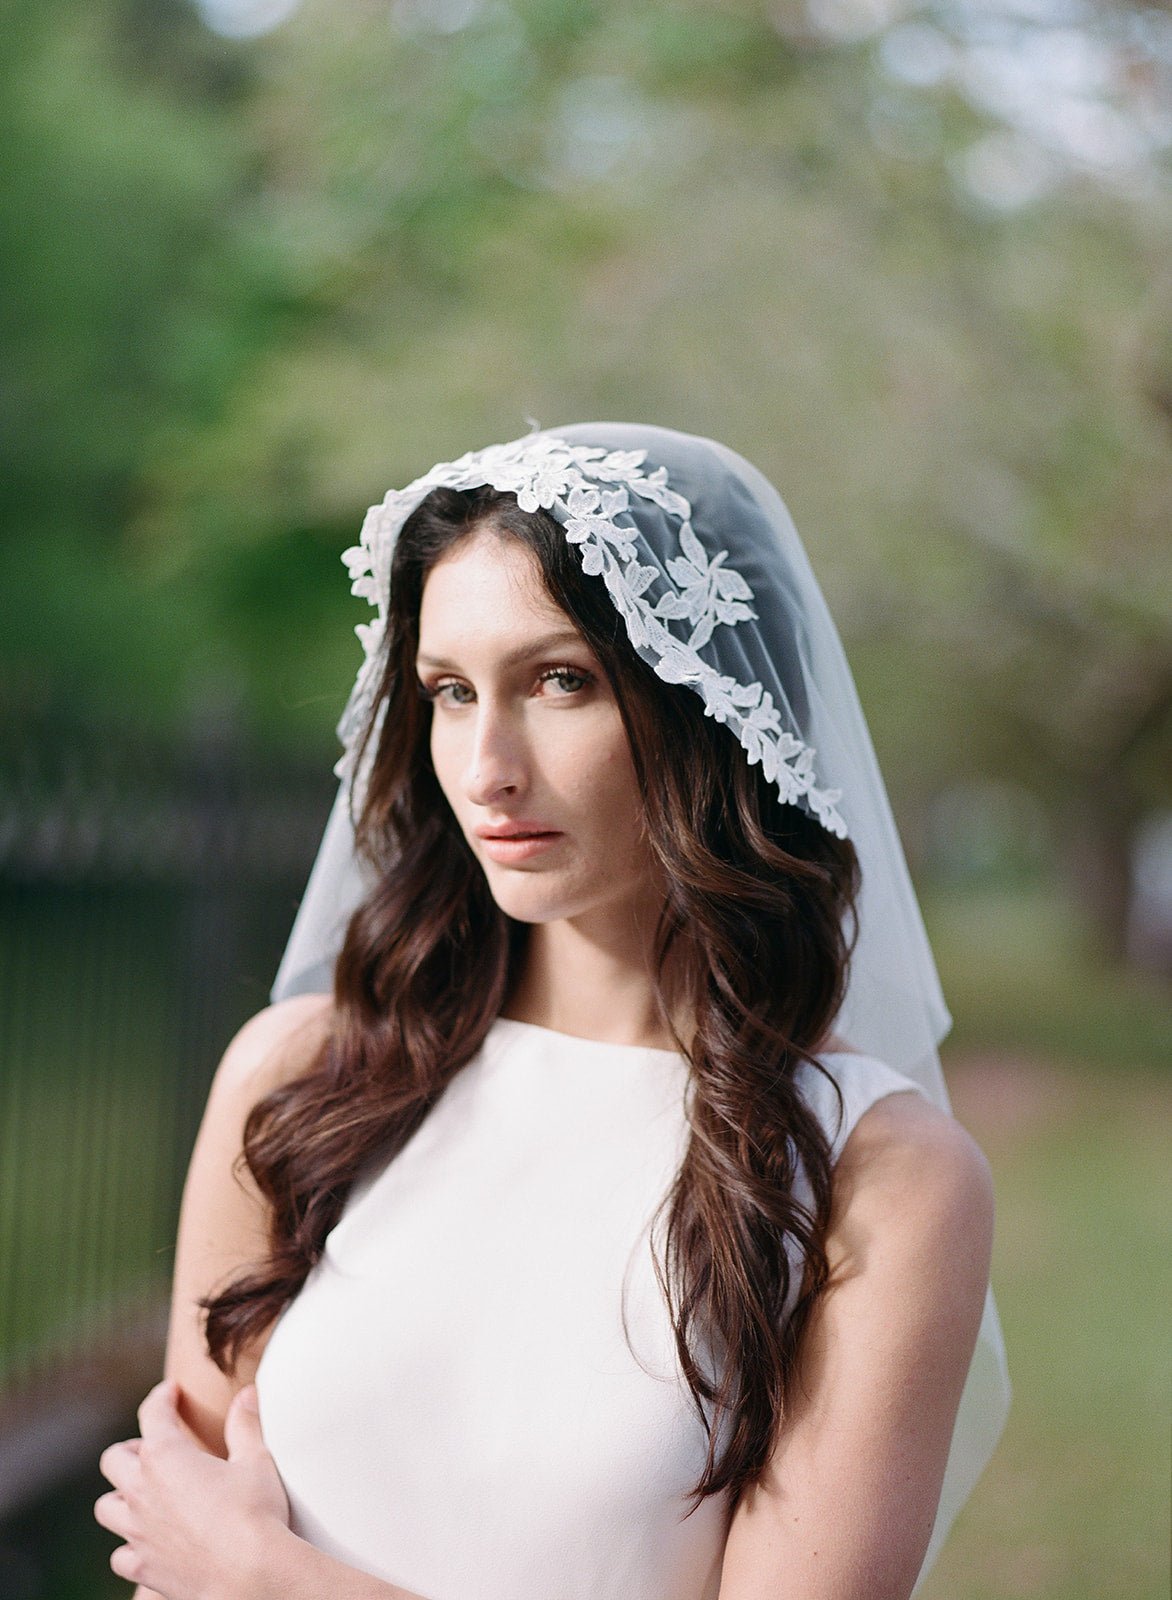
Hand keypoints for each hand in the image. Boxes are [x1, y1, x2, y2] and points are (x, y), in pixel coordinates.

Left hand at [95, 1379, 290, 1599]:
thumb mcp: (255, 1460)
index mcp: (166, 1456)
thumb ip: (245, 1424)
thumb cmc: (254, 1513)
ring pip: (107, 1508)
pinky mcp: (143, 1568)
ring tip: (145, 1495)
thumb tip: (247, 1394)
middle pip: (114, 1460)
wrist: (250, 1575)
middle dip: (131, 1450)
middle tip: (154, 1449)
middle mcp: (141, 1492)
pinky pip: (121, 1555)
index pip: (153, 1413)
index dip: (162, 1397)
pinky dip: (131, 1546)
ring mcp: (137, 1533)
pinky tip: (150, 1542)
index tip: (171, 1392)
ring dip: (122, 1497)